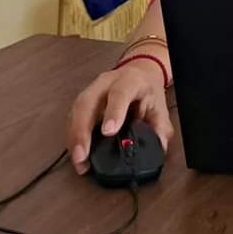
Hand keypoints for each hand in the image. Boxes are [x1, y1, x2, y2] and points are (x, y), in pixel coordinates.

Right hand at [66, 60, 173, 174]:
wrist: (138, 73)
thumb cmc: (147, 90)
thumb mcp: (159, 106)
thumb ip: (160, 127)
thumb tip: (159, 148)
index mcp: (130, 81)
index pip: (120, 93)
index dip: (113, 112)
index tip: (108, 132)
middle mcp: (106, 83)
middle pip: (87, 102)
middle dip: (81, 130)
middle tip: (82, 155)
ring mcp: (92, 90)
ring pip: (76, 110)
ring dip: (74, 137)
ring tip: (79, 160)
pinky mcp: (83, 100)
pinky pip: (72, 118)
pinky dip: (73, 137)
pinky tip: (77, 153)